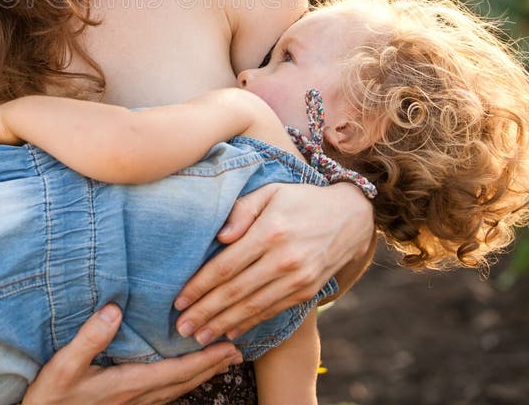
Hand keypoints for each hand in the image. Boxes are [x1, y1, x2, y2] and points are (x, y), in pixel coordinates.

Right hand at [21, 304, 241, 404]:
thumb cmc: (51, 398)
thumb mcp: (64, 366)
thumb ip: (90, 338)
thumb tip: (114, 309)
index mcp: (128, 384)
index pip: (176, 371)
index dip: (205, 360)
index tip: (228, 348)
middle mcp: (137, 397)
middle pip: (185, 382)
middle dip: (212, 366)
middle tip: (236, 352)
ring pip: (178, 390)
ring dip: (201, 375)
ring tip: (220, 362)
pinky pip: (165, 395)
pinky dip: (182, 382)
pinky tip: (184, 377)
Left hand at [173, 182, 373, 344]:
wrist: (350, 217)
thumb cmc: (301, 200)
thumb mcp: (271, 192)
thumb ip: (242, 210)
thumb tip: (220, 237)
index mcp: (270, 232)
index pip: (226, 266)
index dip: (200, 286)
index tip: (178, 299)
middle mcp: (284, 259)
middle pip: (235, 292)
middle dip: (205, 312)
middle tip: (181, 327)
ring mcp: (297, 279)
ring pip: (252, 307)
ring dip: (223, 324)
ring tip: (199, 336)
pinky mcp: (306, 291)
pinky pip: (272, 311)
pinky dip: (249, 324)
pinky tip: (230, 332)